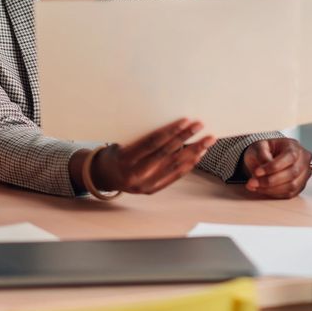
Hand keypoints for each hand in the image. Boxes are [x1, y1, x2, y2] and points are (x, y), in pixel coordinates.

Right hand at [92, 119, 215, 194]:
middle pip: (166, 153)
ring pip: (174, 166)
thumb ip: (143, 137)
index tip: (186, 120)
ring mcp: (145, 184)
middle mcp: (136, 174)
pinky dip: (188, 165)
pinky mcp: (152, 190)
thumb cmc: (116, 152)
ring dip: (193, 152)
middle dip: (186, 138)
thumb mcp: (122, 141)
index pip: (153, 142)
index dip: (170, 131)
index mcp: (125, 159)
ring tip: (207, 140)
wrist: (105, 176)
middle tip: (201, 125)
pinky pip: (174, 177)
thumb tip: (171, 124)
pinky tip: (198, 154)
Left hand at [241, 138, 311, 198]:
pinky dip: (274, 194)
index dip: (273, 166)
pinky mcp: (300, 186)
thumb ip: (262, 155)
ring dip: (271, 189)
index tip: (257, 172)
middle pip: (292, 173)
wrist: (266, 157)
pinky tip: (262, 189)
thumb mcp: (260, 146)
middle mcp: (303, 159)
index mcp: (294, 146)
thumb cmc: (264, 150)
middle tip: (253, 182)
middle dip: (270, 180)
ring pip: (291, 186)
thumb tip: (263, 171)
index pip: (289, 157)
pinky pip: (289, 194)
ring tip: (255, 186)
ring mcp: (304, 174)